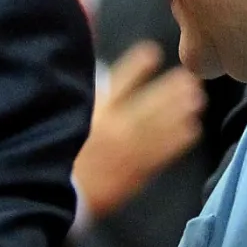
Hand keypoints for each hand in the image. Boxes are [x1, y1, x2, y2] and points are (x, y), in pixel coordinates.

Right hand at [73, 41, 205, 220]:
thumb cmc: (56, 153)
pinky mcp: (133, 173)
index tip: (153, 52)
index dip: (137, 66)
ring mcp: (126, 151)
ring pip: (159, 126)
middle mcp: (113, 128)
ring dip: (180, 111)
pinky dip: (179, 140)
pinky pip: (161, 154)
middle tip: (190, 78)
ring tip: (198, 99)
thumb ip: (83, 91)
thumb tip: (91, 62)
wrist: (48, 195)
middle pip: (148, 103)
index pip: (118, 82)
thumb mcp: (62, 116)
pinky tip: (193, 129)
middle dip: (170, 89)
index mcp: (93, 112)